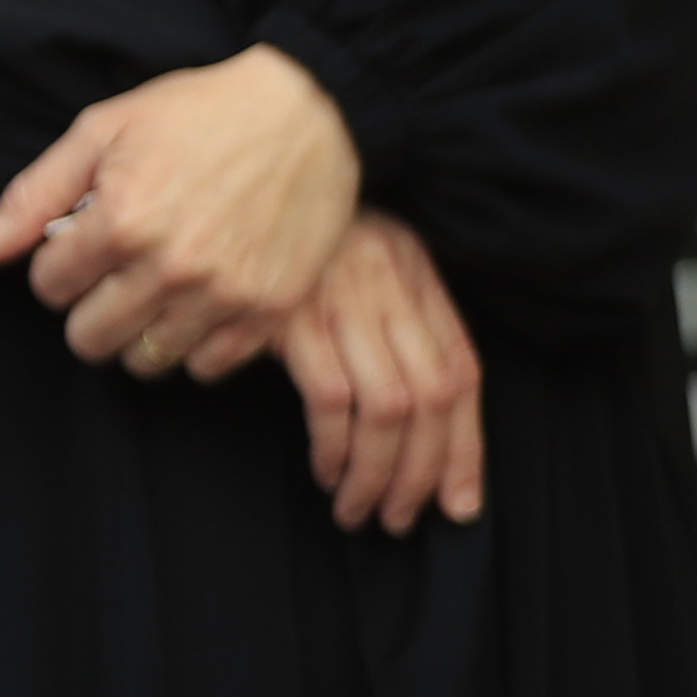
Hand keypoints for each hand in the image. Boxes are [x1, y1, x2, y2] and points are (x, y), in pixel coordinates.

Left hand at [0, 43, 358, 382]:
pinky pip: (206, 367)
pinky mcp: (269, 310)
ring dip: (138, 331)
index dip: (58, 264)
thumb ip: (32, 198)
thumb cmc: (198, 113)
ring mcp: (224, 294)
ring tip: (154, 289)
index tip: (85, 241)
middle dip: (89, 307)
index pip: (48, 287)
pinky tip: (197, 303)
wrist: (310, 112)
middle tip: (114, 272)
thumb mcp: (102, 131)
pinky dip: (194, 344)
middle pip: (89, 338)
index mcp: (120, 219)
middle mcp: (170, 266)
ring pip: (144, 361)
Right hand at [279, 206, 484, 532]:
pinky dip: (334, 446)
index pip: (464, 372)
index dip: (468, 448)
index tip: (458, 504)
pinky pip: (331, 396)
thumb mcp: (360, 262)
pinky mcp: (289, 312)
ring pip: (389, 406)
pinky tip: (325, 470)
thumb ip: (394, 320)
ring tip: (359, 510)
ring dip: (377, 472)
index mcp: (416, 272)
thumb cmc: (291, 237)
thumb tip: (421, 418)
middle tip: (400, 519)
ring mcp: (340, 297)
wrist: (229, 178)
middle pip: (433, 396)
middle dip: (423, 473)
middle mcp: (389, 283)